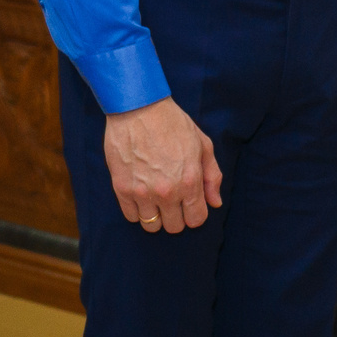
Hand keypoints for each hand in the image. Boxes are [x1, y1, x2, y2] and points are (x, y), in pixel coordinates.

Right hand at [105, 97, 221, 232]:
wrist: (139, 109)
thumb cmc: (174, 124)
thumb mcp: (203, 145)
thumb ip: (212, 177)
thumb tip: (215, 203)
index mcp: (190, 181)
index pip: (196, 219)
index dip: (196, 214)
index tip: (192, 205)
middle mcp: (167, 192)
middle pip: (174, 227)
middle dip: (178, 216)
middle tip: (174, 201)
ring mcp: (142, 192)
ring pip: (151, 226)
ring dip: (157, 217)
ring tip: (157, 200)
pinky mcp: (121, 189)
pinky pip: (131, 216)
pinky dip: (137, 211)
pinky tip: (142, 195)